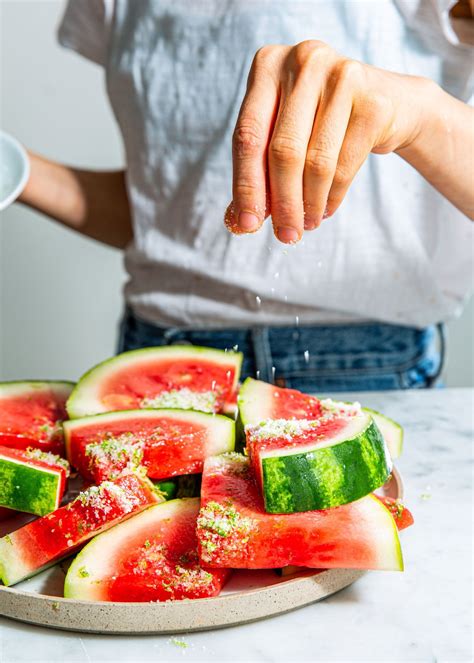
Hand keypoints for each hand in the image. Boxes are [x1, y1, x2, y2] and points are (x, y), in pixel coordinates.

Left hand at [226, 40, 431, 242]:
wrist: (388, 104)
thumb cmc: (321, 122)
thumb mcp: (283, 136)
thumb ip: (257, 173)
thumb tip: (238, 222)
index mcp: (268, 65)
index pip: (248, 136)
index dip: (246, 186)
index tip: (247, 225)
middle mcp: (303, 61)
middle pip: (283, 151)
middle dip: (282, 203)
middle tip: (285, 236)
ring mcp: (341, 76)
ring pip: (316, 162)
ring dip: (309, 204)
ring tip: (306, 224)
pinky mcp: (372, 101)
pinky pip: (345, 165)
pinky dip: (333, 196)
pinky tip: (326, 209)